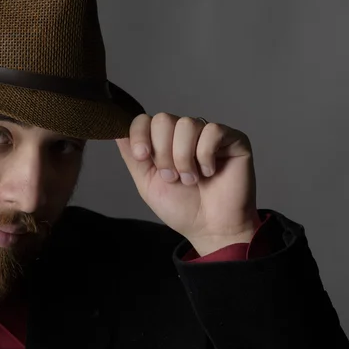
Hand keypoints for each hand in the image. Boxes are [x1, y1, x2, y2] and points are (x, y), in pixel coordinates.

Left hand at [115, 113, 260, 254]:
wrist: (212, 229)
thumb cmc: (183, 208)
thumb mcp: (147, 182)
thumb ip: (133, 156)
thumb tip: (115, 130)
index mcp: (164, 142)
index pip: (145, 120)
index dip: (140, 135)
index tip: (143, 157)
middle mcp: (185, 134)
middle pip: (164, 119)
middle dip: (163, 152)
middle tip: (173, 177)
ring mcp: (208, 134)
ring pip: (187, 124)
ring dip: (184, 157)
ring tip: (191, 179)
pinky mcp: (232, 139)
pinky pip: (212, 131)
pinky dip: (206, 155)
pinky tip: (210, 172)